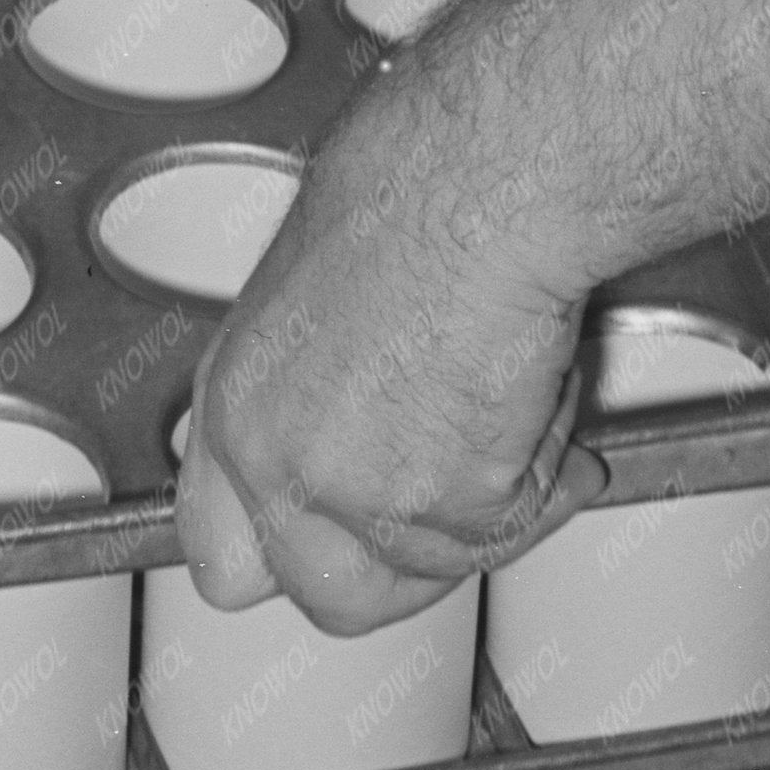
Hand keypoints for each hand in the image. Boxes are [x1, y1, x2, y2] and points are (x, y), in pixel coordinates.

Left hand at [172, 66, 598, 629]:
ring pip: (440, 567)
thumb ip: (313, 377)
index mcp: (238, 400)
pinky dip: (549, 475)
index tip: (331, 537)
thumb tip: (354, 406)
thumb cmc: (415, 172)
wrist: (486, 173)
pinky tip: (545, 393)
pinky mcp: (457, 505)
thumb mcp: (315, 274)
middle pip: (332, 597)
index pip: (219, 553)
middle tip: (455, 504)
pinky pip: (516, 525)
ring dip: (493, 505)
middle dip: (405, 567)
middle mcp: (284, 464)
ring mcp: (367, 495)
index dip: (286, 554)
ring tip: (513, 399)